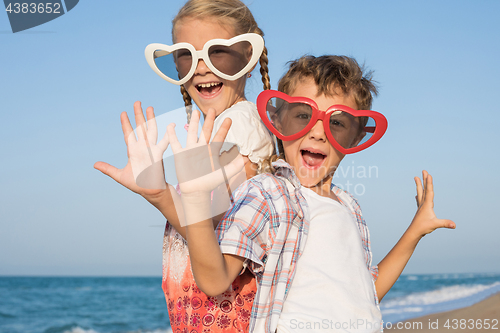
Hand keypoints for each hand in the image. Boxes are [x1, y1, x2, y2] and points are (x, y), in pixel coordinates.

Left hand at [94, 101, 169, 200]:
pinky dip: (168, 134)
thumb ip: (108, 169)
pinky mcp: (159, 154)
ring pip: (150, 130)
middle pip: (140, 127)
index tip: (123, 113)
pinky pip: (164, 142)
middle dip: (138, 115)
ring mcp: (151, 149)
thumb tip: (95, 165)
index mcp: (133, 151)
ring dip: (150, 119)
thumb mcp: (120, 176)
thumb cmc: (137, 184)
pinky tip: (171, 125)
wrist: (150, 191)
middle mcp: (142, 147)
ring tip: (150, 107)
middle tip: (137, 102)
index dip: (125, 124)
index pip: (128, 134)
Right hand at [167, 108, 244, 224]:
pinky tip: (170, 126)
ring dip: (194, 122)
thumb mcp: (224, 173)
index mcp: (211, 151)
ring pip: (192, 133)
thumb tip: (247, 158)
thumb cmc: (210, 183)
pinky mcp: (181, 154)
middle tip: (212, 108)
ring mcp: (191, 150)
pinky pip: (175, 143)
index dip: (224, 128)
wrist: (196, 191)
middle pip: (206, 131)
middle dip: (209, 120)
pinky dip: (172, 135)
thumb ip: (235, 165)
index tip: (229, 118)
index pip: (219, 137)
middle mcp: (201, 148)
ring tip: (195, 111)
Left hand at [410, 170, 455, 237]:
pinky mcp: (420, 211)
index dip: (429, 183)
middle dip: (424, 180)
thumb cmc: (423, 228)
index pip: (429, 192)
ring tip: (416, 178)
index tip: (428, 174)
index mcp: (427, 205)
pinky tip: (416, 195)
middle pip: (424, 189)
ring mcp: (421, 207)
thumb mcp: (435, 224)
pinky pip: (419, 201)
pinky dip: (419, 196)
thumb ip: (445, 223)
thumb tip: (454, 225)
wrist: (413, 232)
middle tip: (423, 171)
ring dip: (419, 185)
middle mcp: (423, 204)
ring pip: (420, 193)